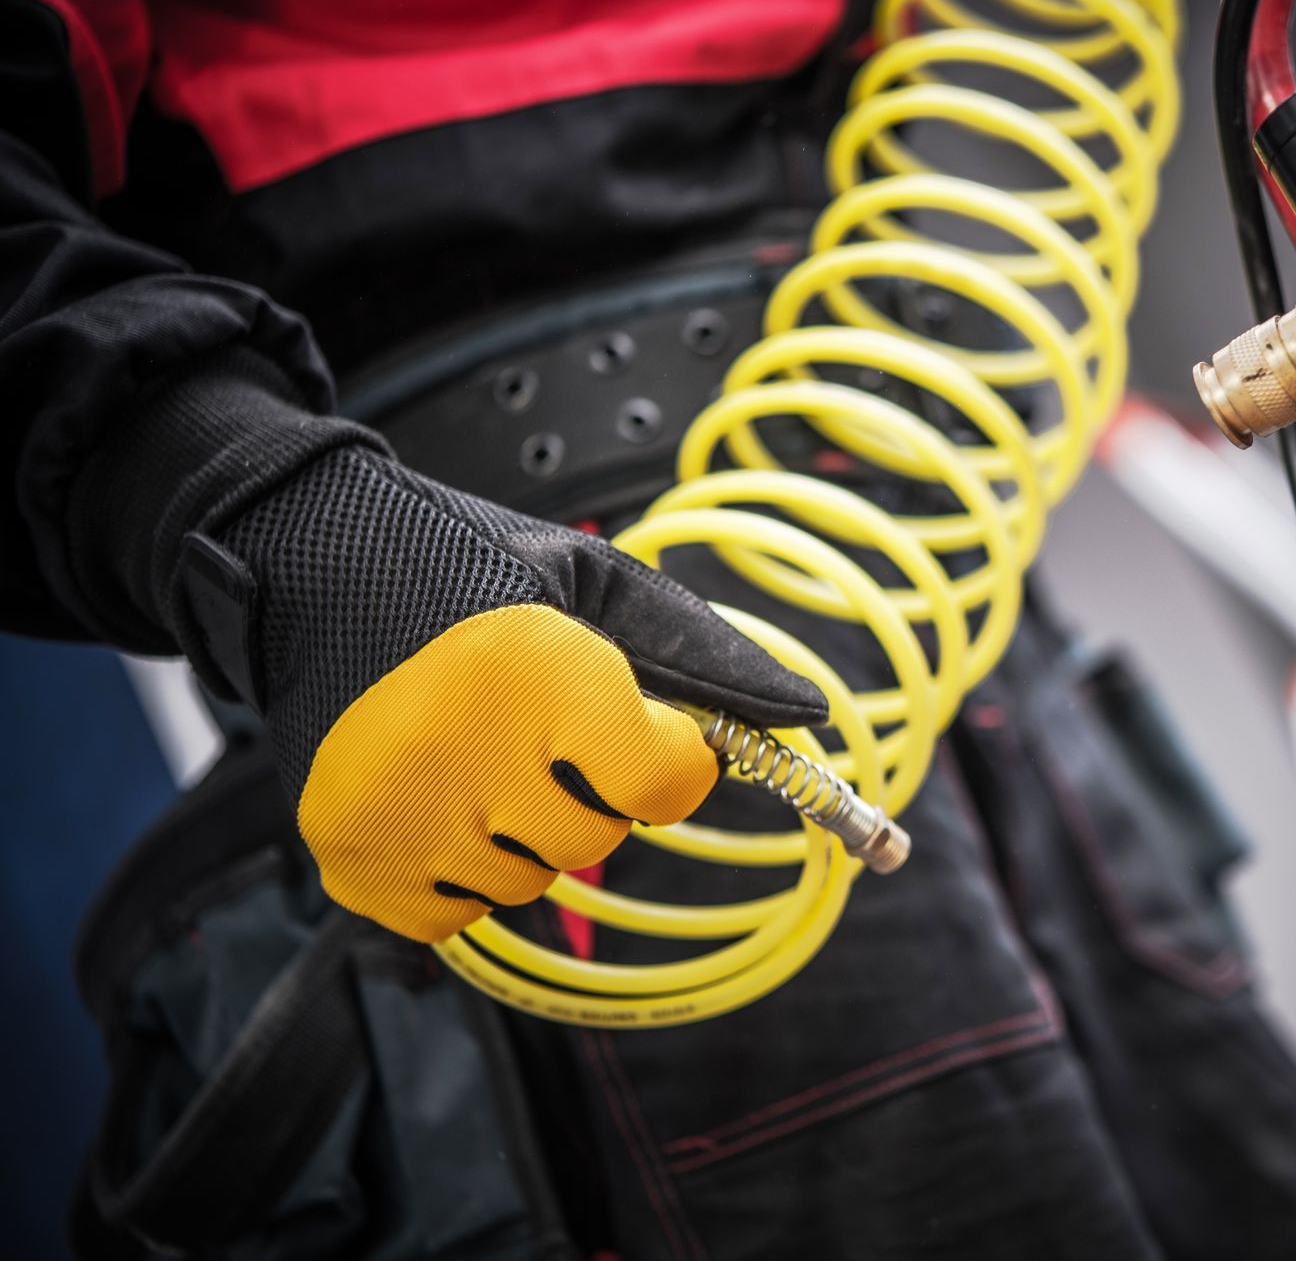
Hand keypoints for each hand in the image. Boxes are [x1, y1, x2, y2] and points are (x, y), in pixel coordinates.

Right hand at [182, 445, 824, 941]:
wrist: (306, 561)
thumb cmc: (467, 571)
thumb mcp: (597, 585)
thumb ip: (706, 655)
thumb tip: (804, 714)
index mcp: (544, 674)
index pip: (666, 783)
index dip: (666, 758)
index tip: (641, 728)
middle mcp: (470, 752)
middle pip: (594, 839)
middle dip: (587, 791)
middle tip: (535, 730)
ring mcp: (402, 815)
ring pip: (525, 883)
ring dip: (521, 834)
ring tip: (475, 754)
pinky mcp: (348, 856)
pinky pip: (451, 918)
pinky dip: (455, 873)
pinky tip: (435, 799)